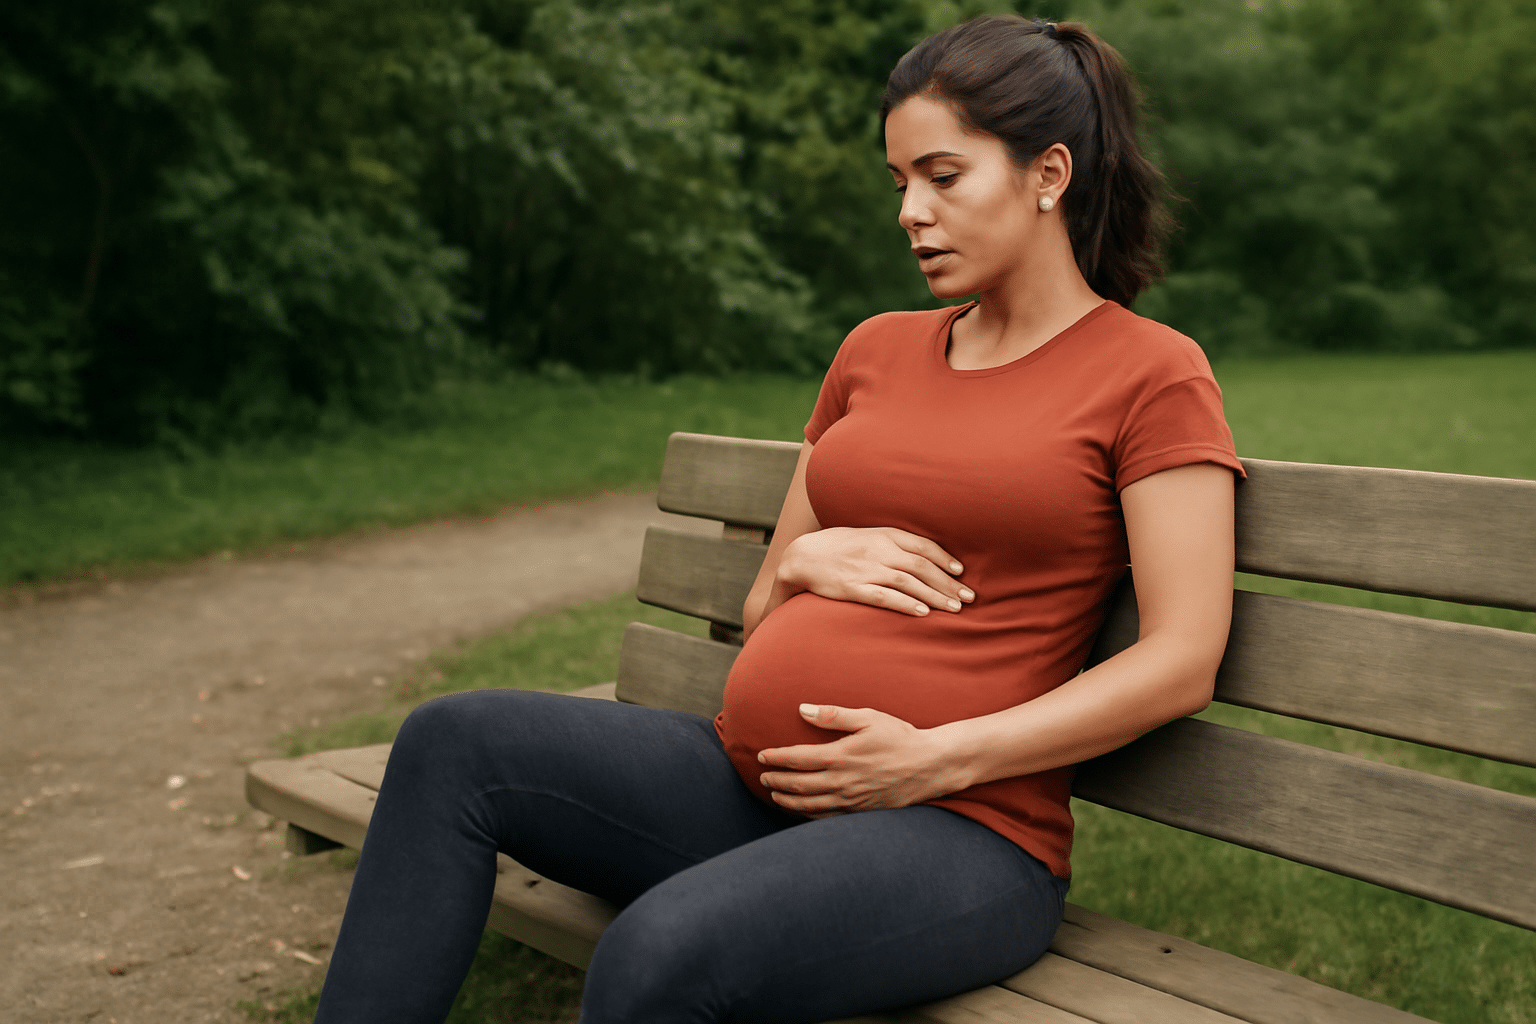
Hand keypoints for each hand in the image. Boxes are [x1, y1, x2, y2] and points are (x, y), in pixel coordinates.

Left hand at [756, 704, 966, 816]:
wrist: (931, 765)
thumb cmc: (900, 737)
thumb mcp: (868, 718)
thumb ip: (833, 715)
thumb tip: (802, 710)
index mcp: (840, 756)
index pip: (796, 759)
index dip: (775, 758)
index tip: (761, 756)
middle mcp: (841, 781)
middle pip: (797, 785)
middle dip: (776, 782)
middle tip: (763, 778)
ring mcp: (851, 800)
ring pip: (809, 805)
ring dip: (787, 801)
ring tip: (775, 796)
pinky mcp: (861, 811)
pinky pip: (827, 817)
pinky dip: (808, 815)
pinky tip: (801, 811)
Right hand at [776, 527, 973, 616]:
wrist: (801, 557)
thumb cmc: (837, 547)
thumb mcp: (866, 536)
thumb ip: (892, 542)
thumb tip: (922, 555)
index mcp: (883, 534)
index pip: (923, 546)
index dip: (945, 559)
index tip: (962, 572)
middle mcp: (877, 550)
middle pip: (922, 566)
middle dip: (948, 583)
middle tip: (969, 598)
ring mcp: (865, 569)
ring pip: (909, 582)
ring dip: (935, 596)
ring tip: (954, 609)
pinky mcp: (852, 588)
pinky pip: (884, 596)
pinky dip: (906, 604)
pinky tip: (923, 612)